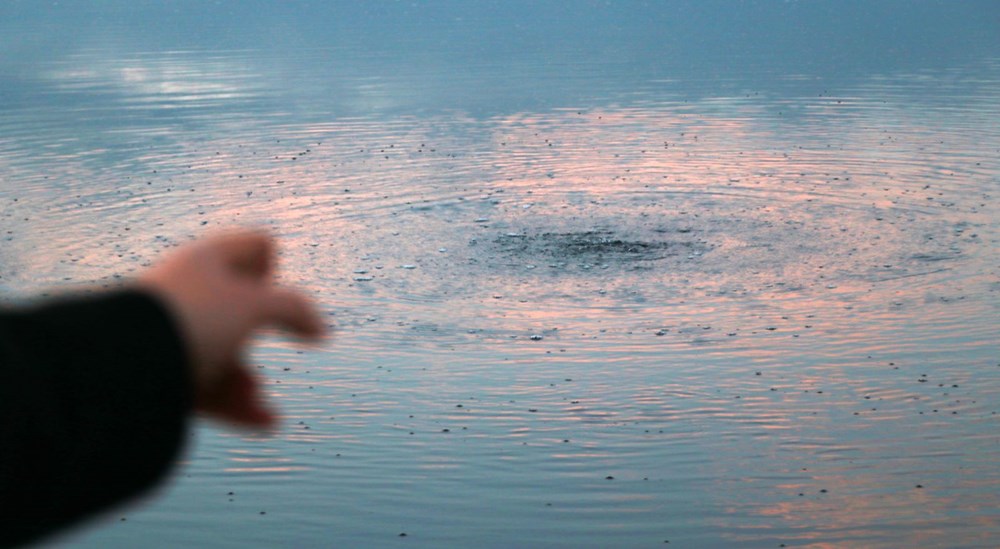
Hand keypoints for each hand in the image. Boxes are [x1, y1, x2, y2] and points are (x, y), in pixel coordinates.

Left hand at [138, 230, 323, 427]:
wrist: (124, 365)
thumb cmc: (193, 318)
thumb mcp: (256, 305)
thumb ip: (295, 310)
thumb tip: (321, 329)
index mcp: (207, 261)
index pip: (255, 248)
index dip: (274, 267)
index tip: (273, 289)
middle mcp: (189, 294)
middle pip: (241, 307)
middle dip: (263, 331)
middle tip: (277, 342)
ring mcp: (173, 335)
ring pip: (225, 354)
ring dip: (248, 379)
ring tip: (264, 404)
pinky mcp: (162, 375)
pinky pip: (208, 388)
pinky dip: (237, 404)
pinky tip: (265, 422)